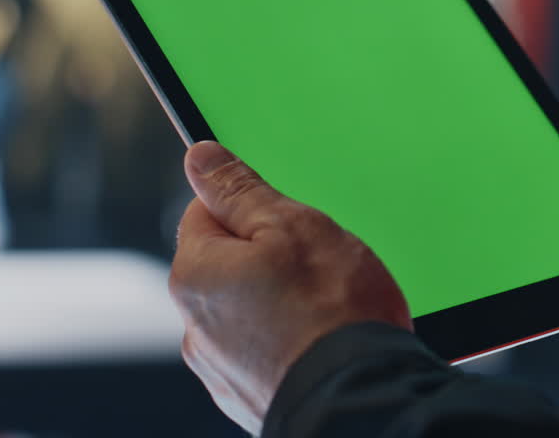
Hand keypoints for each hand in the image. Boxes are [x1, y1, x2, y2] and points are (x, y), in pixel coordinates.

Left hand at [169, 141, 411, 432]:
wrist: (364, 400)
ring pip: (249, 310)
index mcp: (196, 274)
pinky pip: (266, 351)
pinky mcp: (249, 397)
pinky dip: (290, 342)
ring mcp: (221, 368)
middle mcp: (195, 326)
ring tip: (329, 307)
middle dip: (269, 257)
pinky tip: (325, 341)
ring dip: (280, 302)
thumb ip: (240, 190)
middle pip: (229, 264)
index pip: (206, 211)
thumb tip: (200, 157)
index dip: (253, 208)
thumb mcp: (292, 225)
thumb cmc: (333, 312)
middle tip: (318, 264)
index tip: (287, 219)